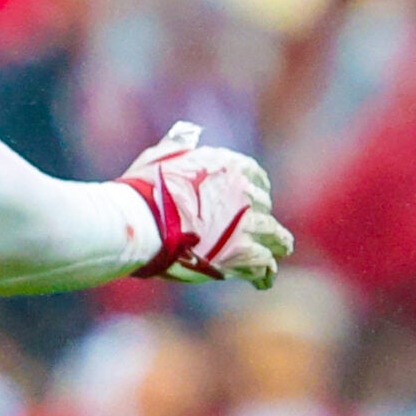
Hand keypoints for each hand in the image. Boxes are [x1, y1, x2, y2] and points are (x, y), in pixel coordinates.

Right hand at [118, 122, 293, 288]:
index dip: (254, 189)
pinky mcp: (244, 254)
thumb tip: (188, 134)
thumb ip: (178, 146)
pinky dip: (264, 274)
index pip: (256, 176)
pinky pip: (266, 265)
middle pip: (264, 207)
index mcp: (228, 166)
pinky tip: (262, 281)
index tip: (250, 200)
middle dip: (259, 219)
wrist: (139, 222)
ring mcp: (247, 224)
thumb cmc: (142, 190)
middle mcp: (244, 192)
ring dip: (275, 245)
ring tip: (275, 254)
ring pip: (276, 236)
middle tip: (252, 232)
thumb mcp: (159, 158)